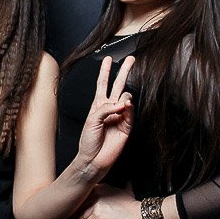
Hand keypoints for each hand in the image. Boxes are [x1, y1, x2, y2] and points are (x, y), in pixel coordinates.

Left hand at [75, 55, 134, 177]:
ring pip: (126, 97)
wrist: (93, 159)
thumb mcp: (91, 120)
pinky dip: (128, 107)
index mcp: (98, 105)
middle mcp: (110, 108)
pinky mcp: (127, 125)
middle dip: (124, 71)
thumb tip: (123, 103)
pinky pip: (130, 112)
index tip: (108, 59)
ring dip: (124, 96)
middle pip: (118, 85)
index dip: (105, 71)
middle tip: (131, 59)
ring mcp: (119, 116)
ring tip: (122, 103)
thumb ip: (105, 108)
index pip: (102, 84)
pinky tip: (126, 107)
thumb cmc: (88, 141)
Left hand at [75, 183, 144, 218]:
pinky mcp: (97, 217)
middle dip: (76, 211)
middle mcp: (97, 195)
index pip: (84, 194)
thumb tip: (128, 182)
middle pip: (81, 204)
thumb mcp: (128, 192)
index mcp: (101, 188)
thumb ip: (125, 186)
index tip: (77, 206)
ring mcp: (96, 206)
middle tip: (71, 217)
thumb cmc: (134, 206)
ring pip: (81, 214)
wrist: (139, 216)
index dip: (80, 201)